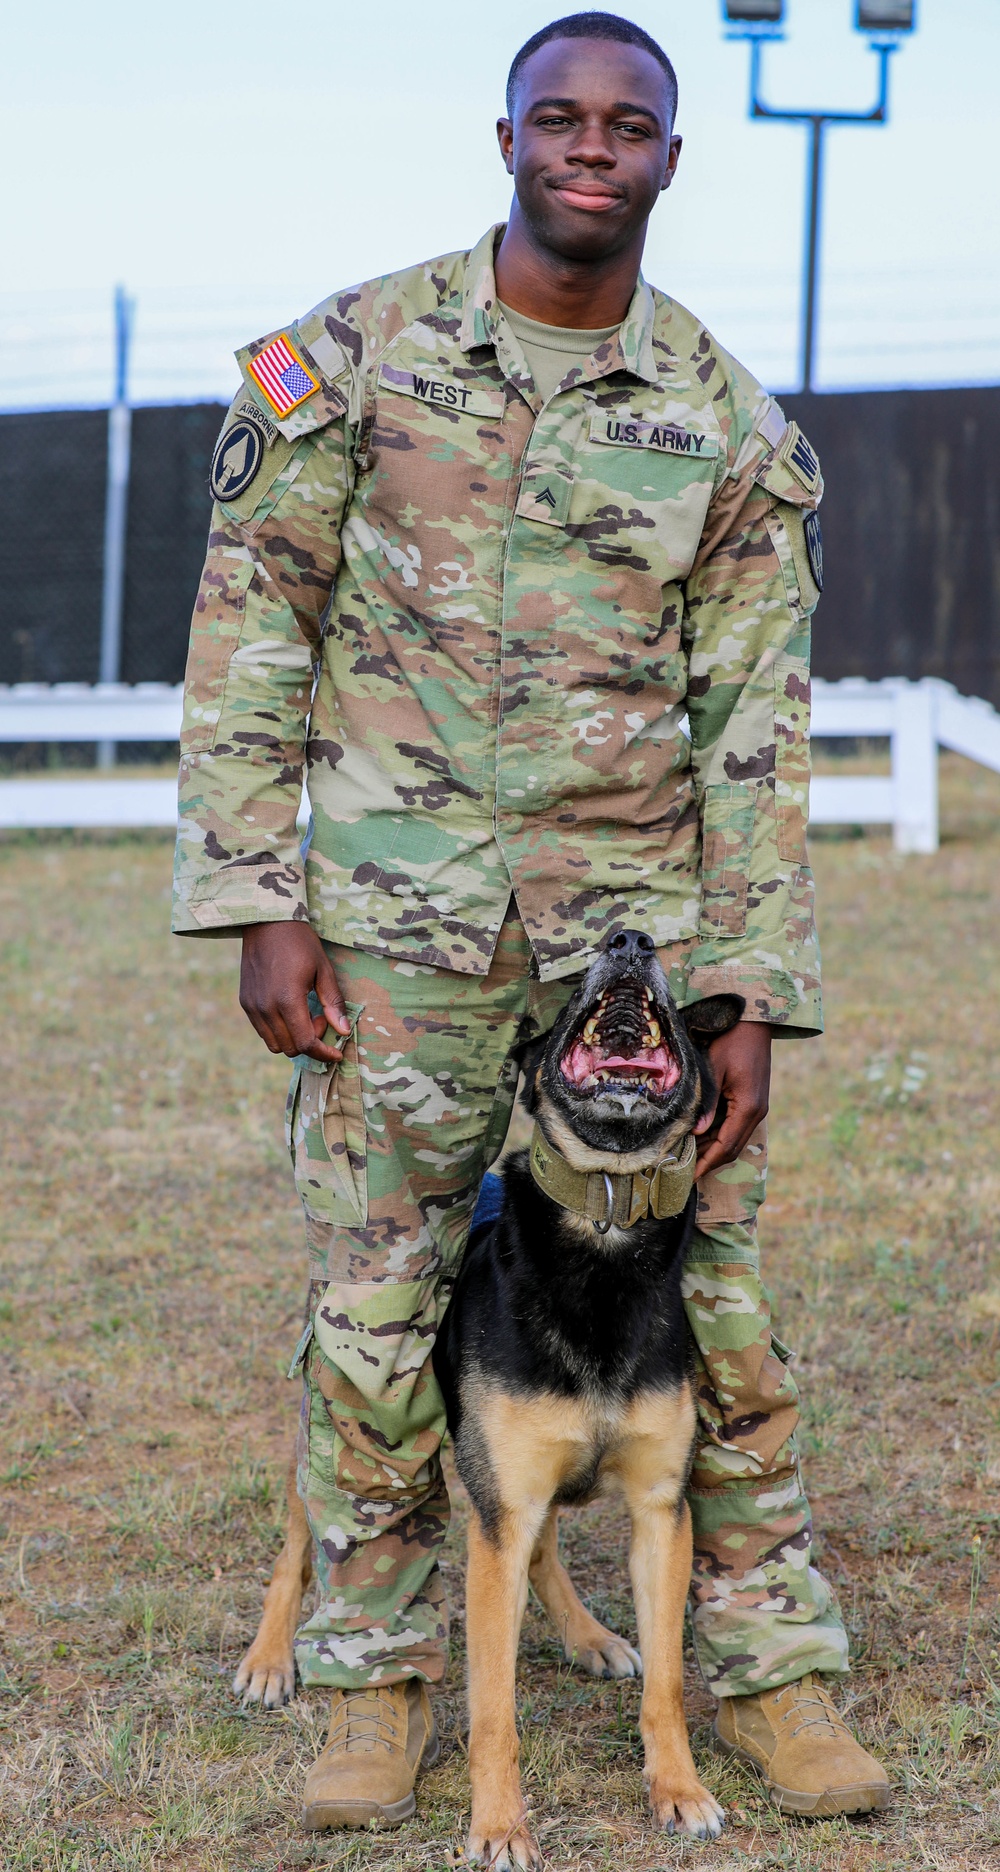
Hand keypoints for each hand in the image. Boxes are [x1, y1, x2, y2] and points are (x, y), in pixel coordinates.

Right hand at [239, 923, 350, 1062]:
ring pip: (274, 1044)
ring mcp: (252, 1006)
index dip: (323, 1053)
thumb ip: (333, 1003)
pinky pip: (262, 1031)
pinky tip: (289, 1011)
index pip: (305, 1043)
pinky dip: (278, 1031)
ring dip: (293, 1039)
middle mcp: (266, 1008)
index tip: (336, 1053)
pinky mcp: (245, 1002)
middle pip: (290, 1048)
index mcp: (287, 1000)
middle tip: (320, 1019)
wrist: (266, 922)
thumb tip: (343, 1031)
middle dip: (310, 1042)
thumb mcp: (323, 969)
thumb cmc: (299, 942)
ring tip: (304, 1015)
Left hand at [693, 1021, 770, 1180]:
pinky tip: (701, 1137)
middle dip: (709, 1161)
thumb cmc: (731, 1041)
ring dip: (713, 1149)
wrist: (753, 1023)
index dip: (707, 1162)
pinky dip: (719, 1136)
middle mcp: (757, 1112)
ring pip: (734, 1139)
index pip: (726, 1145)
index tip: (690, 1176)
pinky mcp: (753, 1101)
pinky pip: (736, 1126)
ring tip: (689, 1156)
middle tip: (685, 1171)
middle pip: (732, 1148)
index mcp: (749, 1107)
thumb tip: (697, 1132)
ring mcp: (757, 1107)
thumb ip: (707, 1102)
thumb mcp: (714, 1070)